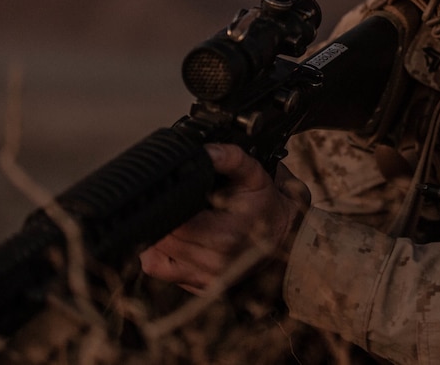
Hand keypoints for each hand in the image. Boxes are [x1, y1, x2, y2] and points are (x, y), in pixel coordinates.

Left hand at [139, 143, 309, 295]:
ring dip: (159, 238)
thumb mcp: (255, 175)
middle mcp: (213, 264)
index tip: (172, 193)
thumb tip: (206, 151)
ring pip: (154, 259)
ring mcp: (205, 280)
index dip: (166, 205)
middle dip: (162, 218)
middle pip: (161, 240)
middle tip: (174, 203)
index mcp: (225, 237)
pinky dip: (161, 255)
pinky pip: (162, 272)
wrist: (285, 238)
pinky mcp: (198, 288)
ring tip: (177, 220)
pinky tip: (177, 239)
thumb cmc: (267, 207)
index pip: (174, 224)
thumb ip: (231, 158)